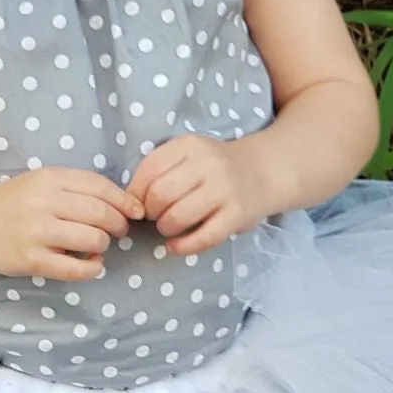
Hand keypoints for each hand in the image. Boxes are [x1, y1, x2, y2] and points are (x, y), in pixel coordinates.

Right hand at [0, 168, 143, 280]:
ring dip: (103, 245)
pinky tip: (91, 264)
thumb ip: (76, 188)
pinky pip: (77, 268)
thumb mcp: (41, 182)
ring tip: (96, 245)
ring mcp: (37, 232)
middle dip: (118, 225)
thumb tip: (126, 206)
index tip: (135, 212)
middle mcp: (44, 202)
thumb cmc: (12, 203)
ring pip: (94, 239)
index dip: (124, 201)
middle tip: (117, 231)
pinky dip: (92, 268)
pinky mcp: (32, 260)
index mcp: (49, 178)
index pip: (100, 187)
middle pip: (102, 214)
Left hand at [125, 134, 276, 255]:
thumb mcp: (188, 155)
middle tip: (154, 215)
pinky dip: (183, 247)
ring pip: (178, 217)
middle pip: (161, 194)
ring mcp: (224, 190)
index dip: (136, 191)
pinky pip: (203, 237)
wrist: (262, 172)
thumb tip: (130, 201)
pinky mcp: (237, 215)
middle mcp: (208, 164)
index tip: (138, 202)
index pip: (149, 169)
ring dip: (164, 227)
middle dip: (149, 211)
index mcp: (189, 146)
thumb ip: (161, 170)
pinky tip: (175, 246)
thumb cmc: (214, 167)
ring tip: (167, 227)